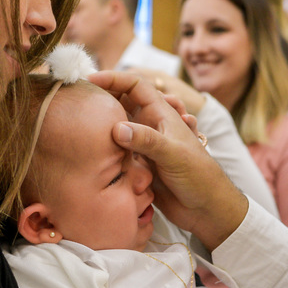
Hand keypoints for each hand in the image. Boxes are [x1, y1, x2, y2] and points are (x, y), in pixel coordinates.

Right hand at [88, 70, 247, 249]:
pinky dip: (107, 146)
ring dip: (104, 123)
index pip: (136, 86)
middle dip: (104, 97)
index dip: (115, 78)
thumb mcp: (174, 154)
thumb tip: (116, 128)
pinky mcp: (140, 164)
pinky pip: (118, 149)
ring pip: (118, 126)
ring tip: (80, 121)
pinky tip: (93, 148)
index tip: (91, 79)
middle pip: (123, 102)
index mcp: (162, 115)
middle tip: (80, 100)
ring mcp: (145, 145)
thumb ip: (147, 140)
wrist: (206, 209)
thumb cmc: (199, 177)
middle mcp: (151, 126)